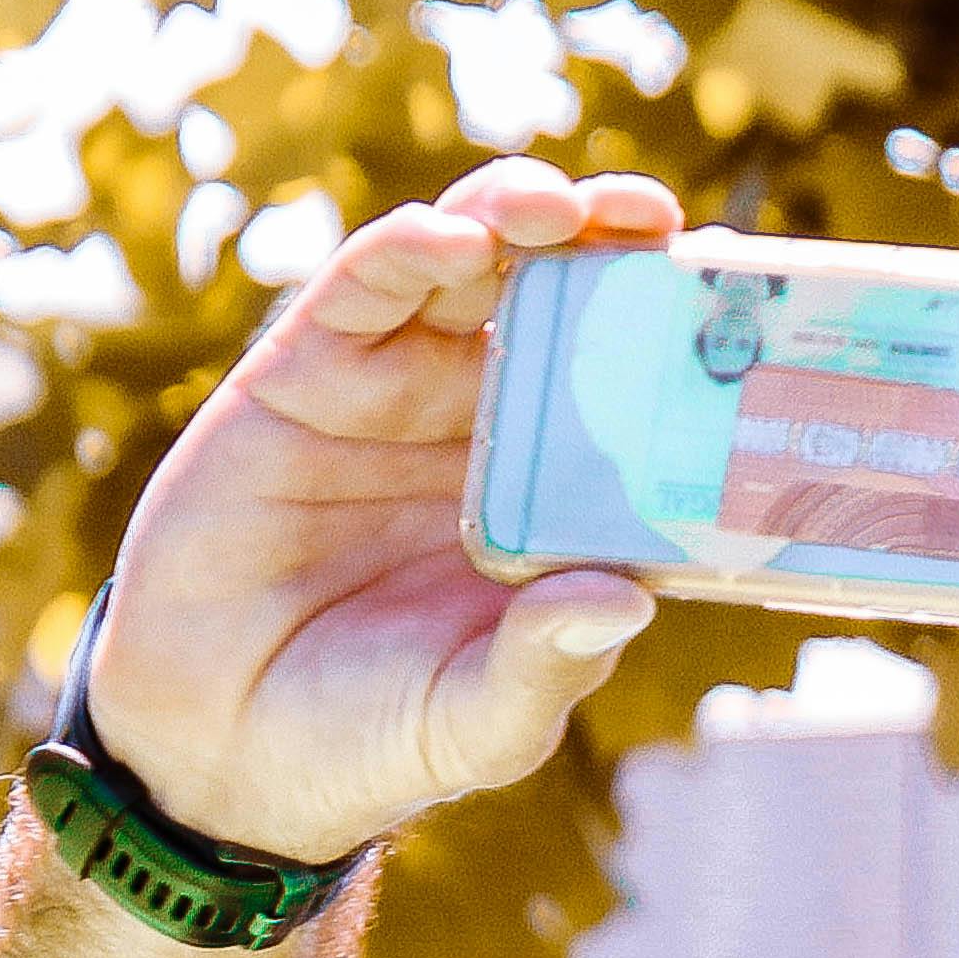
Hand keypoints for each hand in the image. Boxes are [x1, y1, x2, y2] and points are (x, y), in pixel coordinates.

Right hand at [79, 160, 687, 863]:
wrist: (221, 748)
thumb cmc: (374, 737)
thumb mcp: (482, 719)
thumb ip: (547, 661)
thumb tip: (626, 599)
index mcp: (555, 501)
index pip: (634, 400)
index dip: (679, 343)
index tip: (737, 304)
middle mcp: (486, 431)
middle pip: (561, 306)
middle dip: (610, 249)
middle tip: (658, 220)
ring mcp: (396, 394)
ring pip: (470, 271)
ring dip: (519, 220)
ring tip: (562, 209)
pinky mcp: (303, 379)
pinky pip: (361, 290)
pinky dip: (408, 249)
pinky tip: (452, 240)